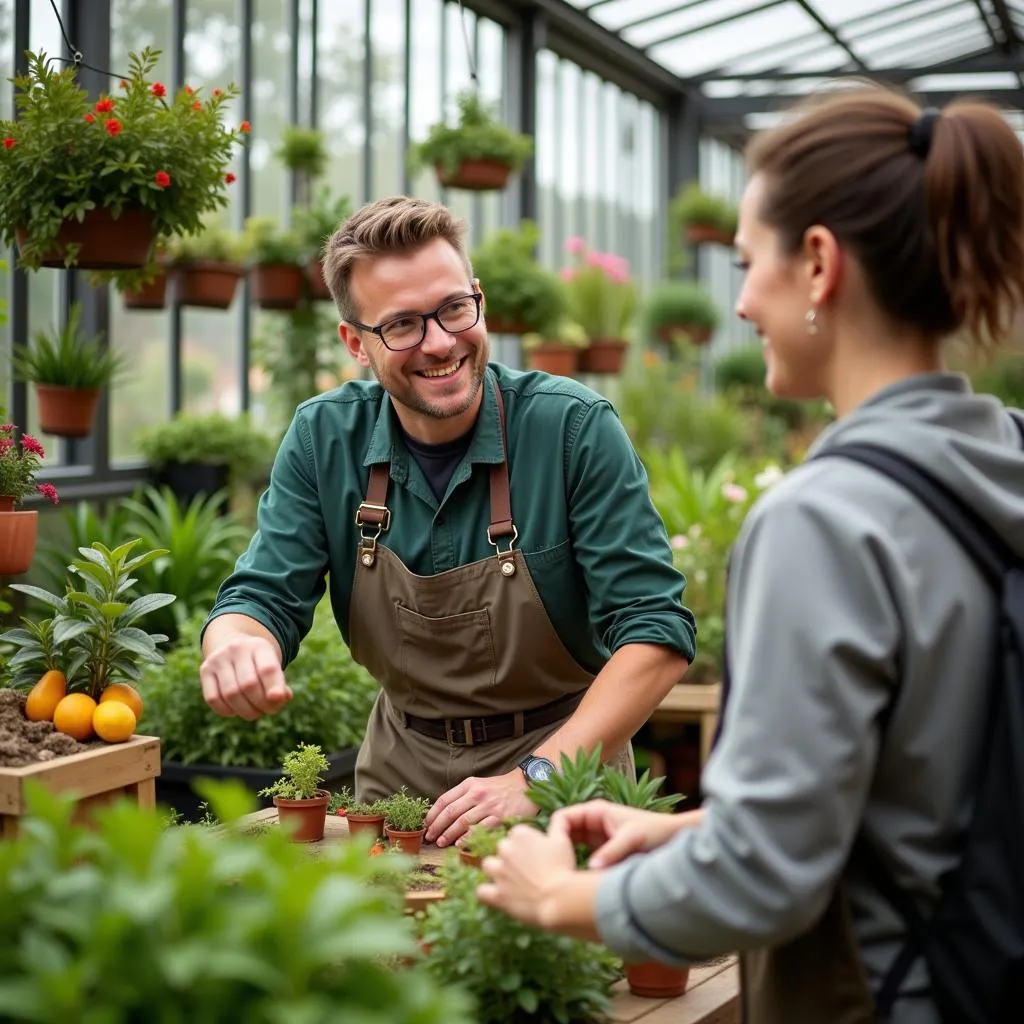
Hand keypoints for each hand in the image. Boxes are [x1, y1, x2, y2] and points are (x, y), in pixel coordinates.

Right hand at [200, 635, 292, 720]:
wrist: (234, 649)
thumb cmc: (259, 665)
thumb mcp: (273, 668)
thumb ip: (280, 685)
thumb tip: (280, 698)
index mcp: (259, 646)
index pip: (267, 669)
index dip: (274, 687)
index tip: (279, 699)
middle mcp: (236, 648)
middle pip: (249, 685)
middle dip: (261, 704)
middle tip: (268, 710)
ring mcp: (218, 658)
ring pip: (231, 694)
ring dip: (246, 711)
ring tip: (255, 712)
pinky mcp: (205, 669)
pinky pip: (213, 698)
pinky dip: (227, 710)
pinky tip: (236, 710)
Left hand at [425, 769, 536, 847]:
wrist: (526, 784)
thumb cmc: (501, 788)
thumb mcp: (480, 784)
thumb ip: (464, 796)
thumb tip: (444, 815)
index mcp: (470, 785)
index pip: (444, 800)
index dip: (432, 813)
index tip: (425, 824)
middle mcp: (477, 794)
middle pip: (450, 812)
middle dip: (437, 826)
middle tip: (429, 837)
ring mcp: (488, 806)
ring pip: (462, 822)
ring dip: (448, 834)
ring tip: (440, 843)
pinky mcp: (500, 817)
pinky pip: (479, 829)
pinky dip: (467, 838)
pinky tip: (459, 844)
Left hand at [476, 822, 577, 928]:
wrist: (558, 898)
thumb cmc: (562, 868)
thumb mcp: (562, 840)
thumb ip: (557, 824)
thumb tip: (557, 817)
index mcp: (519, 833)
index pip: (517, 835)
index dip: (527, 845)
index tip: (537, 855)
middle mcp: (505, 849)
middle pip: (503, 849)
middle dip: (513, 857)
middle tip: (529, 870)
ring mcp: (498, 871)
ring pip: (489, 865)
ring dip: (497, 871)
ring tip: (512, 881)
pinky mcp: (496, 893)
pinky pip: (482, 891)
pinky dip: (488, 893)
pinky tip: (499, 895)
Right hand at [548, 800, 701, 867]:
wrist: (676, 839)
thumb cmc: (656, 831)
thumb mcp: (632, 839)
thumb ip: (612, 851)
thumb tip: (591, 868)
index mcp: (595, 811)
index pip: (561, 818)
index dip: (554, 835)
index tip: (555, 857)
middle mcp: (593, 822)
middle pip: (564, 835)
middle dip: (559, 851)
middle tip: (555, 873)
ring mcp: (598, 837)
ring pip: (573, 849)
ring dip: (569, 862)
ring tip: (565, 880)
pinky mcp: (606, 852)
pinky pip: (585, 859)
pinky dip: (581, 868)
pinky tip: (580, 883)